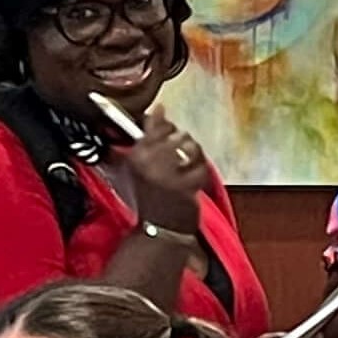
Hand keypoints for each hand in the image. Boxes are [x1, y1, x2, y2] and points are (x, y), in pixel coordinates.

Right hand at [118, 109, 211, 232]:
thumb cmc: (150, 196)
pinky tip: (193, 180)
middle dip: (181, 142)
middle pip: (177, 133)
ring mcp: (167, 175)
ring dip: (193, 156)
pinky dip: (200, 173)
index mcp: (136, 154)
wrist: (159, 230)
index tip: (167, 136)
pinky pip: (201, 167)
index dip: (167, 126)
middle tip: (178, 158)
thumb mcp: (140, 165)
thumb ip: (149, 135)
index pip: (157, 123)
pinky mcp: (184, 187)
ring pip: (191, 147)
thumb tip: (160, 107)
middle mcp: (148, 162)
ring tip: (185, 169)